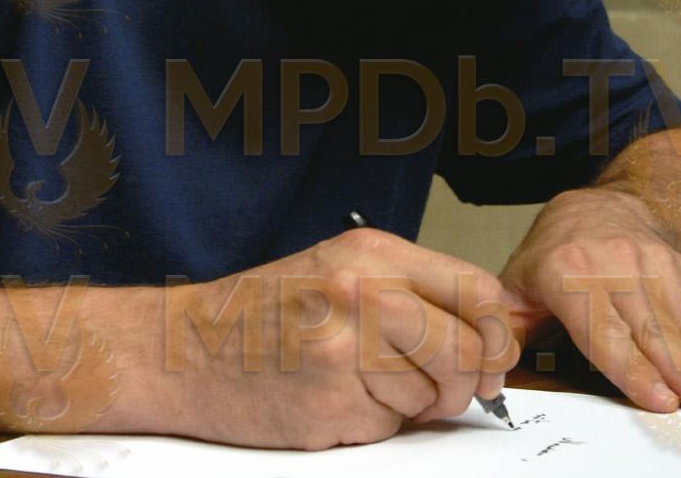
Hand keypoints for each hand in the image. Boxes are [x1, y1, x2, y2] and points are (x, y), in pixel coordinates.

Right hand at [160, 228, 520, 448]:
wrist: (181, 350)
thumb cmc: (263, 312)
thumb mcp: (341, 269)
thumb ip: (412, 291)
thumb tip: (488, 336)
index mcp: (371, 253)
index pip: (478, 291)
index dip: (499, 334)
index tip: (494, 356)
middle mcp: (361, 294)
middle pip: (466, 351)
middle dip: (464, 381)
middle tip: (442, 388)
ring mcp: (344, 351)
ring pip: (430, 396)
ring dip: (409, 404)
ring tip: (361, 383)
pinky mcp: (329, 404)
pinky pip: (387, 426)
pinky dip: (371, 424)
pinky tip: (333, 400)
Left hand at [498, 187, 680, 414]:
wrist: (595, 205)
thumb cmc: (554, 255)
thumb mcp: (516, 284)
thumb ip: (503, 328)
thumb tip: (489, 367)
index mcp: (570, 275)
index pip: (607, 332)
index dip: (636, 369)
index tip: (661, 399)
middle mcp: (617, 268)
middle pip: (657, 330)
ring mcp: (656, 267)